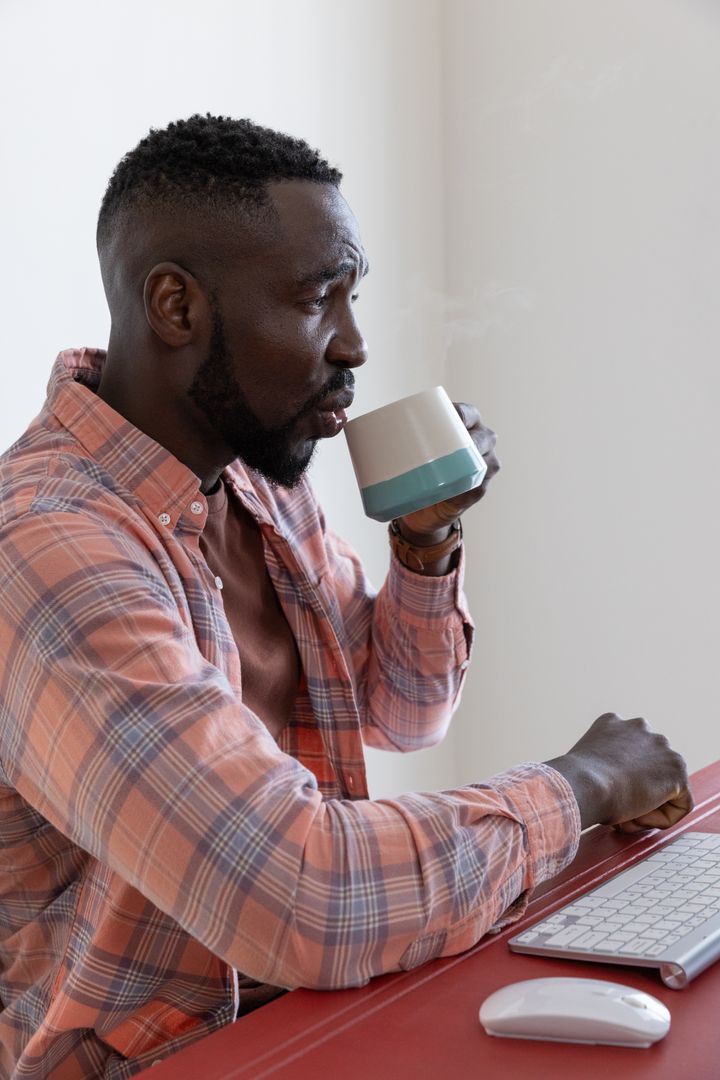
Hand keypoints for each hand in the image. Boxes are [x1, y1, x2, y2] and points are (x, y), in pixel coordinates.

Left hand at [395, 403, 499, 543]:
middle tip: (448, 441)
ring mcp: (482, 466)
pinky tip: (470, 483)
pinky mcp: (478, 489)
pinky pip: (481, 484)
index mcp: (462, 426)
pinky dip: (475, 483)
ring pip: (486, 458)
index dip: (461, 413)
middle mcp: (478, 443)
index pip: (468, 414)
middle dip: (472, 435)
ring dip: (476, 458)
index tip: (449, 415)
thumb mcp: (404, 452)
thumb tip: (349, 428)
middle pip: (483, 435)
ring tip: (458, 462)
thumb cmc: (413, 474)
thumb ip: (387, 439)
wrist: (419, 511)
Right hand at [546, 713, 692, 831]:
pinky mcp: (677, 771)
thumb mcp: (586, 762)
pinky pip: (678, 804)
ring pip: (664, 785)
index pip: (628, 752)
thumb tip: (612, 786)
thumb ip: (603, 765)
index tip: (606, 794)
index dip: (618, 779)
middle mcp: (640, 727)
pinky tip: (637, 817)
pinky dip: (660, 818)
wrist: (584, 784)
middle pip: (649, 765)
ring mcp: (662, 746)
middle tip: (617, 806)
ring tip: (626, 814)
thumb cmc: (575, 781)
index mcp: (613, 722)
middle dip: (637, 788)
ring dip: (648, 804)